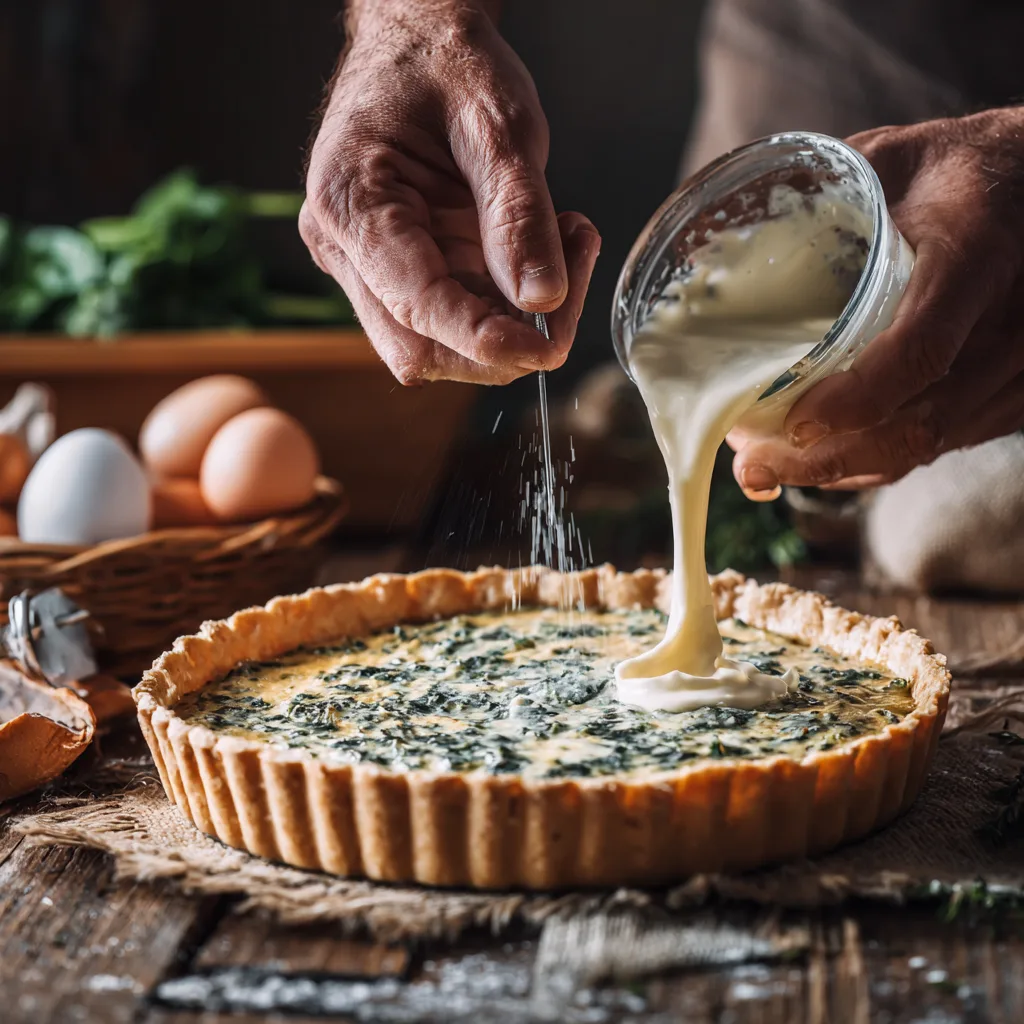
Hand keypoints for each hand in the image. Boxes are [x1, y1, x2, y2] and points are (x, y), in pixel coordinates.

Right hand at [301, 0, 599, 384]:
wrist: (418, 42)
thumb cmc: (444, 64)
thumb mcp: (497, 121)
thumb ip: (520, 212)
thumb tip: (542, 297)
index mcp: (350, 204)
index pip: (417, 305)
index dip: (485, 339)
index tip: (548, 345)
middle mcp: (346, 249)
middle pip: (423, 346)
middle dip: (504, 342)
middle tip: (572, 285)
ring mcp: (370, 268)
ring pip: (441, 345)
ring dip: (512, 325)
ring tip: (567, 248)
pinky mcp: (401, 275)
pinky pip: (456, 319)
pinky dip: (508, 307)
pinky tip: (545, 255)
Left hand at [729, 107, 1023, 497]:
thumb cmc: (963, 170)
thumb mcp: (895, 159)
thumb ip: (821, 195)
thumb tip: (714, 231)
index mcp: (976, 255)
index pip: (921, 348)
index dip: (857, 399)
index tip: (792, 422)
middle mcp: (1012, 324)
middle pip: (918, 424)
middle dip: (827, 459)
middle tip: (752, 467)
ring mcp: (1020, 369)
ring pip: (927, 446)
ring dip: (843, 469)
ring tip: (769, 467)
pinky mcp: (1017, 396)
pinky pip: (944, 445)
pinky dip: (879, 460)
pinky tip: (826, 455)